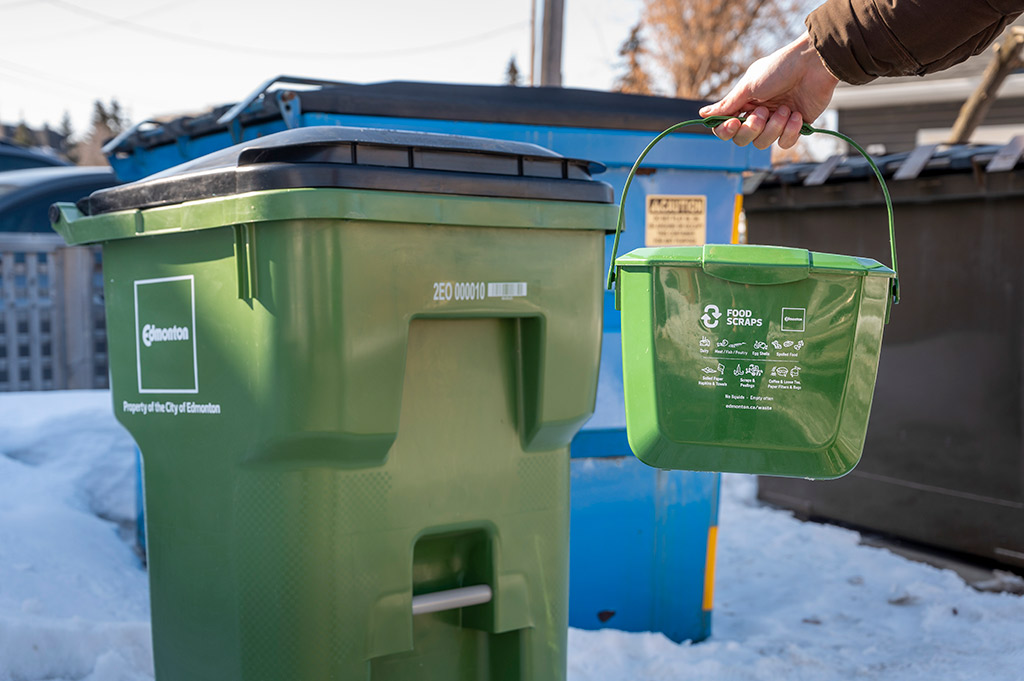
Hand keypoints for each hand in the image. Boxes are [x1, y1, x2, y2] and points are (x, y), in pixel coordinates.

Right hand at [699, 31, 839, 148]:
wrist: (814, 63)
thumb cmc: (780, 68)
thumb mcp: (749, 86)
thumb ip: (727, 104)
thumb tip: (703, 114)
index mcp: (744, 103)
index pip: (726, 127)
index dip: (727, 130)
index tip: (734, 122)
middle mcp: (758, 114)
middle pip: (743, 140)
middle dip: (753, 129)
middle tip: (764, 111)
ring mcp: (776, 122)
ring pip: (764, 143)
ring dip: (774, 127)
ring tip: (786, 108)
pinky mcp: (795, 127)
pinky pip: (785, 143)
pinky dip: (791, 131)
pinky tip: (797, 114)